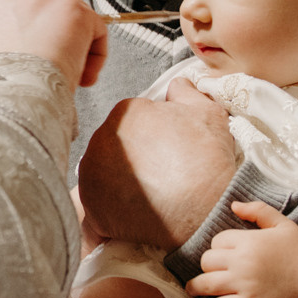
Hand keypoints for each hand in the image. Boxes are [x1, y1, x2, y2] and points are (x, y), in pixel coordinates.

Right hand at [0, 0, 108, 90]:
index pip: (16, 17)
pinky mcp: (71, 7)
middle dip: (52, 42)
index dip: (30, 44)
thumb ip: (2, 45)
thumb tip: (23, 54)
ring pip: (69, 20)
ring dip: (72, 48)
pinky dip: (96, 55)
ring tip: (66, 78)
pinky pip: (95, 28)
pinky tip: (83, 79)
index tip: (33, 68)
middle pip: (43, 14)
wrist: (9, 97)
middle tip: (52, 74)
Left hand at [75, 79, 239, 244]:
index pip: (133, 120)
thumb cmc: (206, 163)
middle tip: (162, 175)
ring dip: (122, 182)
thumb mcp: (208, 114)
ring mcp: (91, 172)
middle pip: (117, 146)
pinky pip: (99, 202)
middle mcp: (101, 138)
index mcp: (126, 112)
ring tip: (152, 196)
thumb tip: (176, 85)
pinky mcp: (89, 203)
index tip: (167, 152)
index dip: (153, 138)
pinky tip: (136, 212)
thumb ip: (186, 92)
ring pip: (106, 173)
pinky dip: (114, 207)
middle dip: (135, 158)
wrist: (202, 212)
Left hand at [188, 198, 297, 297]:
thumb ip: (258, 211)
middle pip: (207, 261)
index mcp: (248, 241)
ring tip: (193, 290)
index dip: (219, 248)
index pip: (217, 241)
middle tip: (212, 272)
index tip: (225, 256)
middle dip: (208, 266)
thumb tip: (234, 205)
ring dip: (196, 288)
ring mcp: (244, 285)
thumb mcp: (283, 225)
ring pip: (205, 284)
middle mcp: (242, 262)